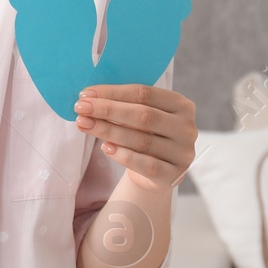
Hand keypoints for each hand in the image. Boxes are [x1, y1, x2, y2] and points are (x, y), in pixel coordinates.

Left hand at [73, 83, 197, 190]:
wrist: (156, 173)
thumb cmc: (145, 135)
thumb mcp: (142, 116)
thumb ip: (125, 104)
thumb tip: (90, 96)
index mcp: (181, 105)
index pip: (145, 93)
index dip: (113, 92)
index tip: (86, 94)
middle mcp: (186, 128)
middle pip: (143, 115)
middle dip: (108, 110)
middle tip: (81, 108)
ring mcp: (182, 153)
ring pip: (141, 140)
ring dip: (108, 131)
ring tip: (84, 125)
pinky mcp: (173, 175)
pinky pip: (145, 164)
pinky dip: (123, 155)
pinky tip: (105, 147)